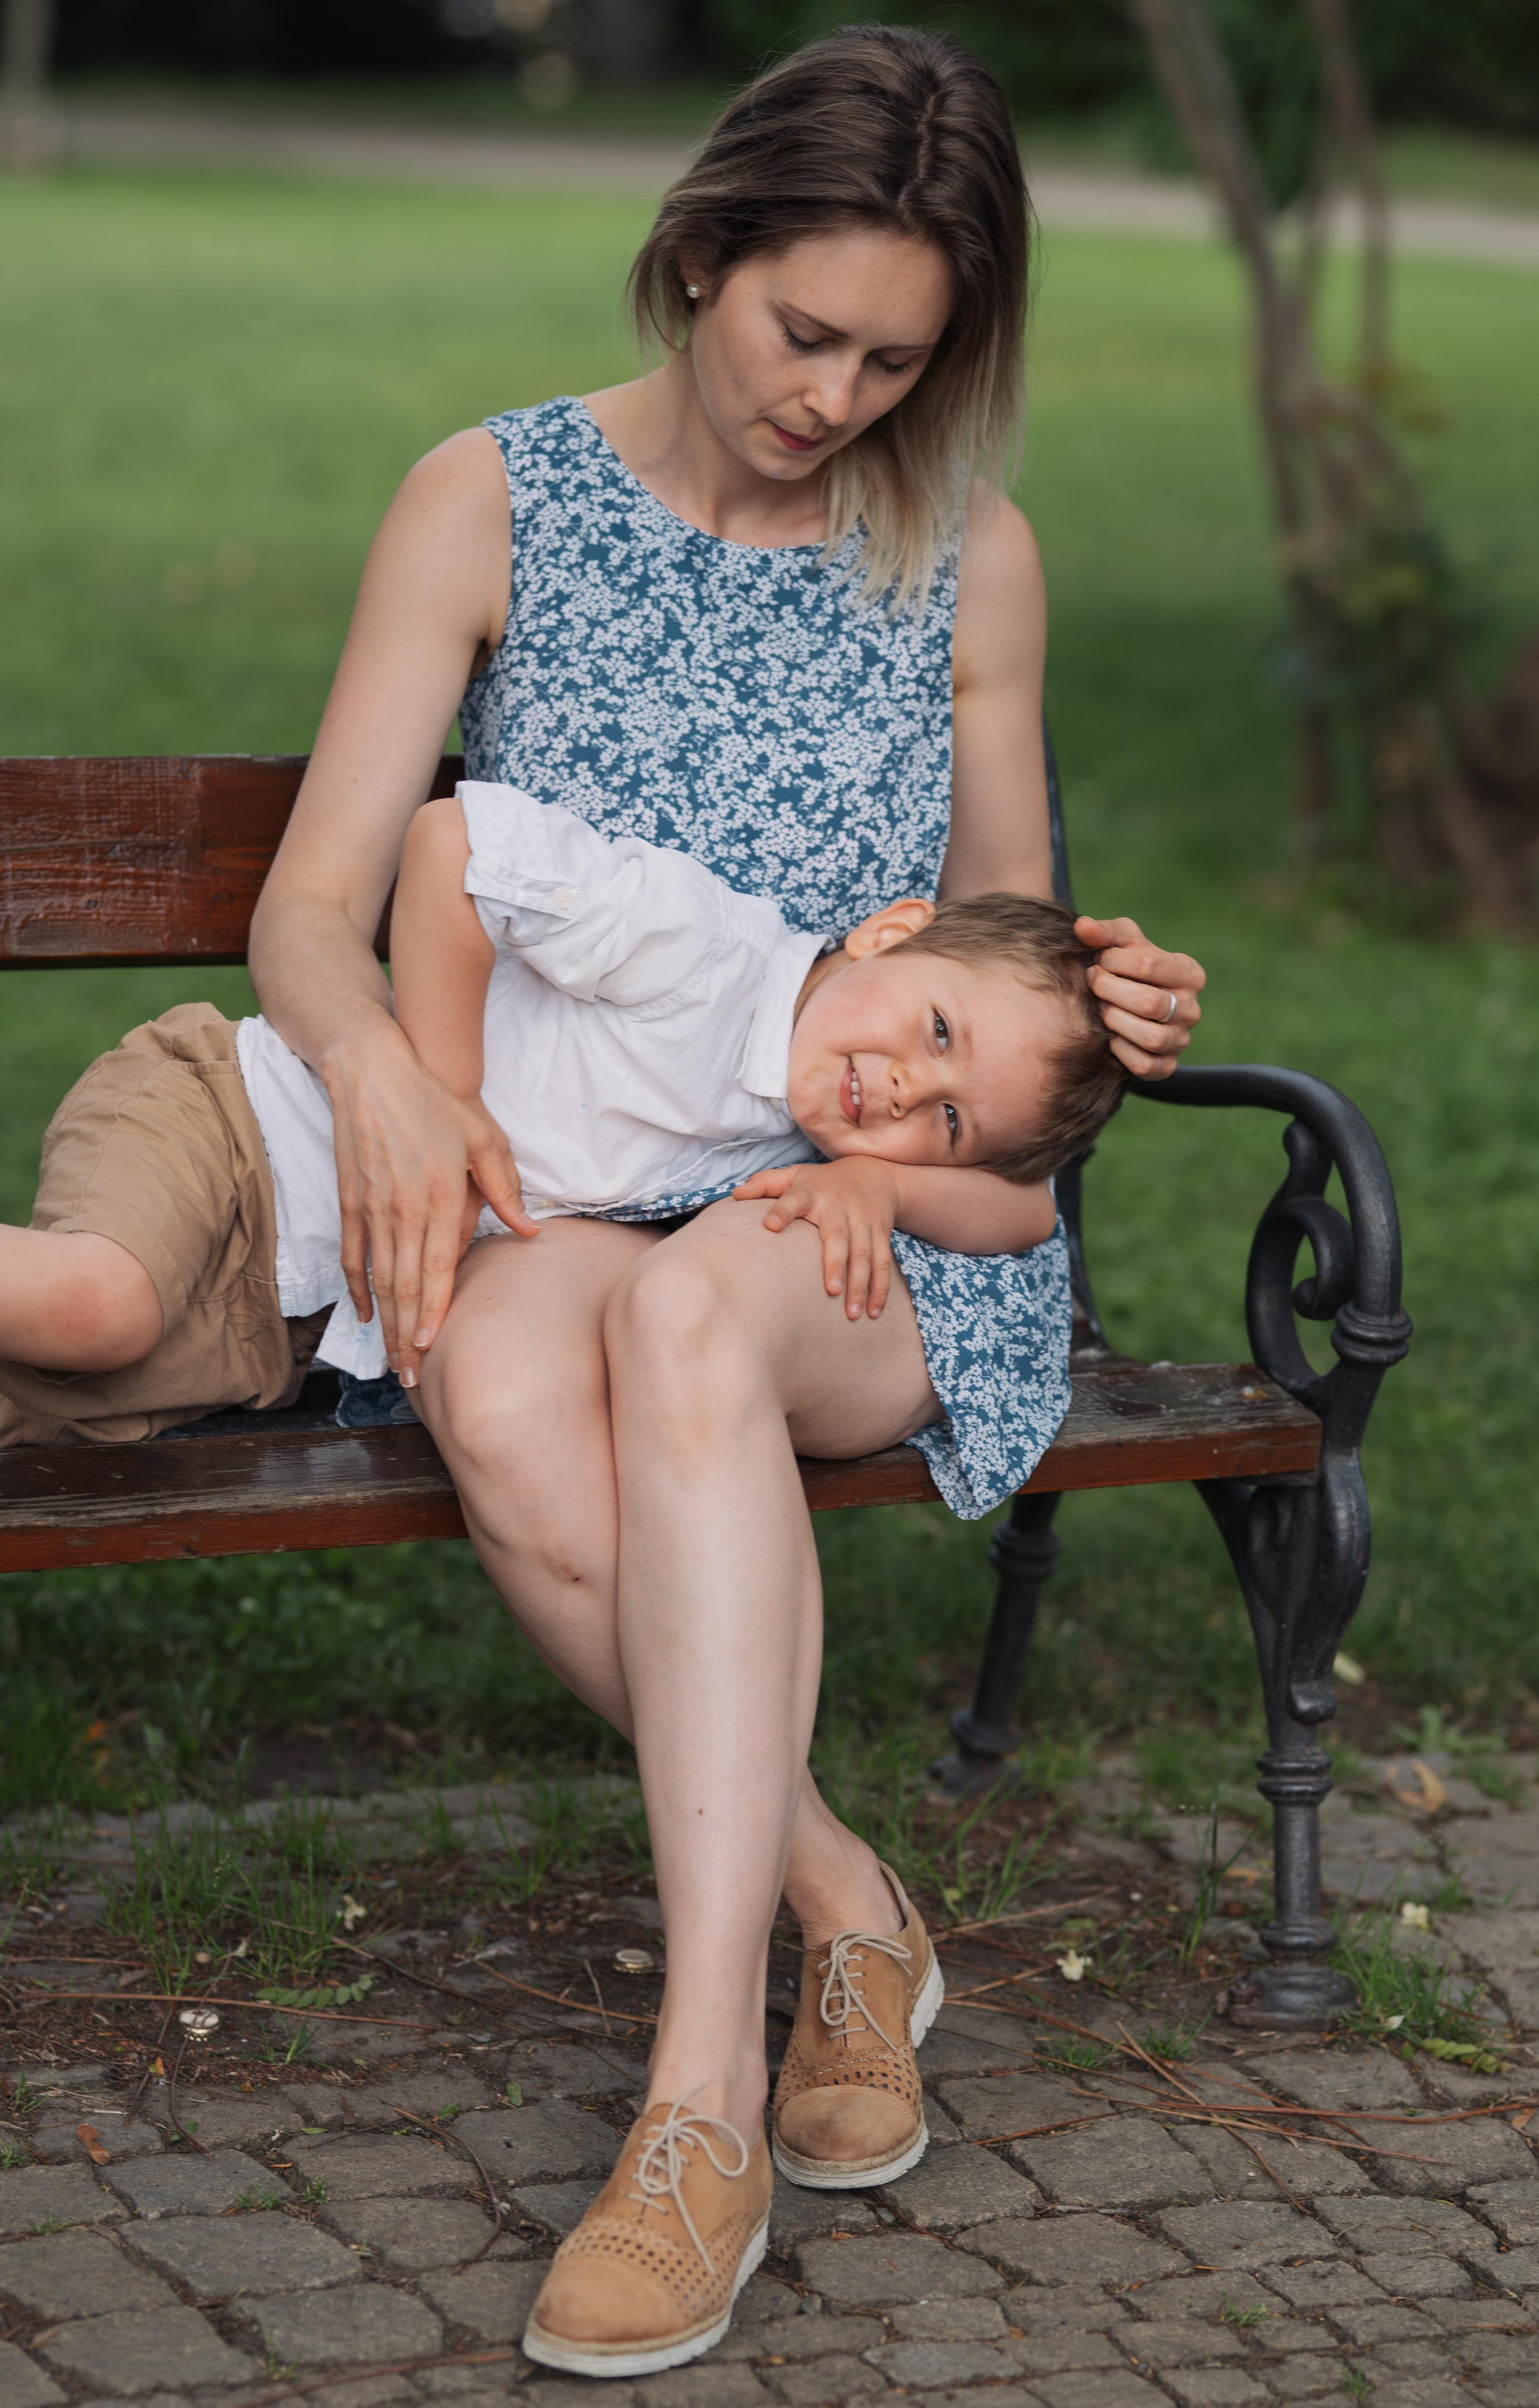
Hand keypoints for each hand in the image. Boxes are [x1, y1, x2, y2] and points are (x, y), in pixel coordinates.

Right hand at [325, 1027, 536, 1385]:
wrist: (374, 1073)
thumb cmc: (435, 1105)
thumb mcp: (483, 1140)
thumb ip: (505, 1189)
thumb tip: (529, 1232)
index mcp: (437, 1199)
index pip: (434, 1270)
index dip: (430, 1313)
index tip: (429, 1348)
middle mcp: (401, 1211)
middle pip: (402, 1287)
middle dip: (405, 1337)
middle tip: (410, 1378)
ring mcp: (371, 1209)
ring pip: (377, 1280)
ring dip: (384, 1325)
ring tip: (391, 1361)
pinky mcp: (350, 1202)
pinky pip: (352, 1257)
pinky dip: (358, 1289)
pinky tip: (366, 1315)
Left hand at [734, 1158, 899, 1320]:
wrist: (873, 1174)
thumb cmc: (821, 1181)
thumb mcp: (793, 1175)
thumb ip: (764, 1183)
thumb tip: (735, 1195)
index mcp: (811, 1193)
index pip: (793, 1200)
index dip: (782, 1211)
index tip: (770, 1225)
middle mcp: (839, 1208)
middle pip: (839, 1237)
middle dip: (836, 1263)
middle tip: (831, 1290)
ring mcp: (863, 1222)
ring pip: (864, 1255)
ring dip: (861, 1284)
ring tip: (853, 1314)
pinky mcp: (880, 1234)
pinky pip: (883, 1262)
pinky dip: (880, 1287)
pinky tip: (874, 1311)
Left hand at [1076, 914, 1205, 1079]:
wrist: (1127, 1004)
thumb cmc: (1127, 967)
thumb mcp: (1120, 944)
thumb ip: (1103, 933)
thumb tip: (1082, 927)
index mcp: (1189, 973)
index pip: (1149, 964)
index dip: (1113, 962)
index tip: (1098, 961)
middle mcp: (1192, 1008)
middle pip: (1149, 1003)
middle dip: (1110, 992)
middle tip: (1094, 984)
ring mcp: (1181, 1040)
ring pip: (1151, 1037)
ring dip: (1115, 1021)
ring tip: (1102, 1008)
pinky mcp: (1166, 1066)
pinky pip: (1144, 1065)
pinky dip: (1121, 1051)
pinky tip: (1110, 1035)